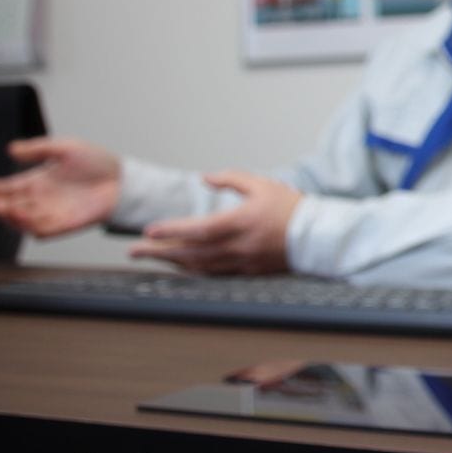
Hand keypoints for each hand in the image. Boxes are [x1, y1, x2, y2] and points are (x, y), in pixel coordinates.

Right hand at [0, 138, 120, 236]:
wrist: (123, 179)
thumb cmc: (97, 162)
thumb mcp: (65, 148)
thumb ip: (38, 149)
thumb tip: (11, 149)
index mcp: (37, 181)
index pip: (8, 188)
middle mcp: (40, 200)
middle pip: (9, 205)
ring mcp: (51, 214)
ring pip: (21, 220)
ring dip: (7, 215)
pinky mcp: (64, 225)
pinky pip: (41, 229)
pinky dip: (28, 225)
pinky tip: (19, 216)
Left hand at [129, 171, 301, 274]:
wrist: (317, 236)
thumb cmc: (290, 208)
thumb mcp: (261, 184)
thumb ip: (230, 179)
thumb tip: (206, 179)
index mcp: (239, 223)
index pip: (197, 229)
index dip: (171, 230)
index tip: (149, 230)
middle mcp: (237, 246)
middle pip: (190, 253)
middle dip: (159, 253)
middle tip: (135, 251)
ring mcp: (241, 262)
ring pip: (198, 266)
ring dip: (172, 263)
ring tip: (151, 258)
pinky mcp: (247, 271)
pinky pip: (213, 273)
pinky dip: (192, 270)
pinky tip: (181, 266)